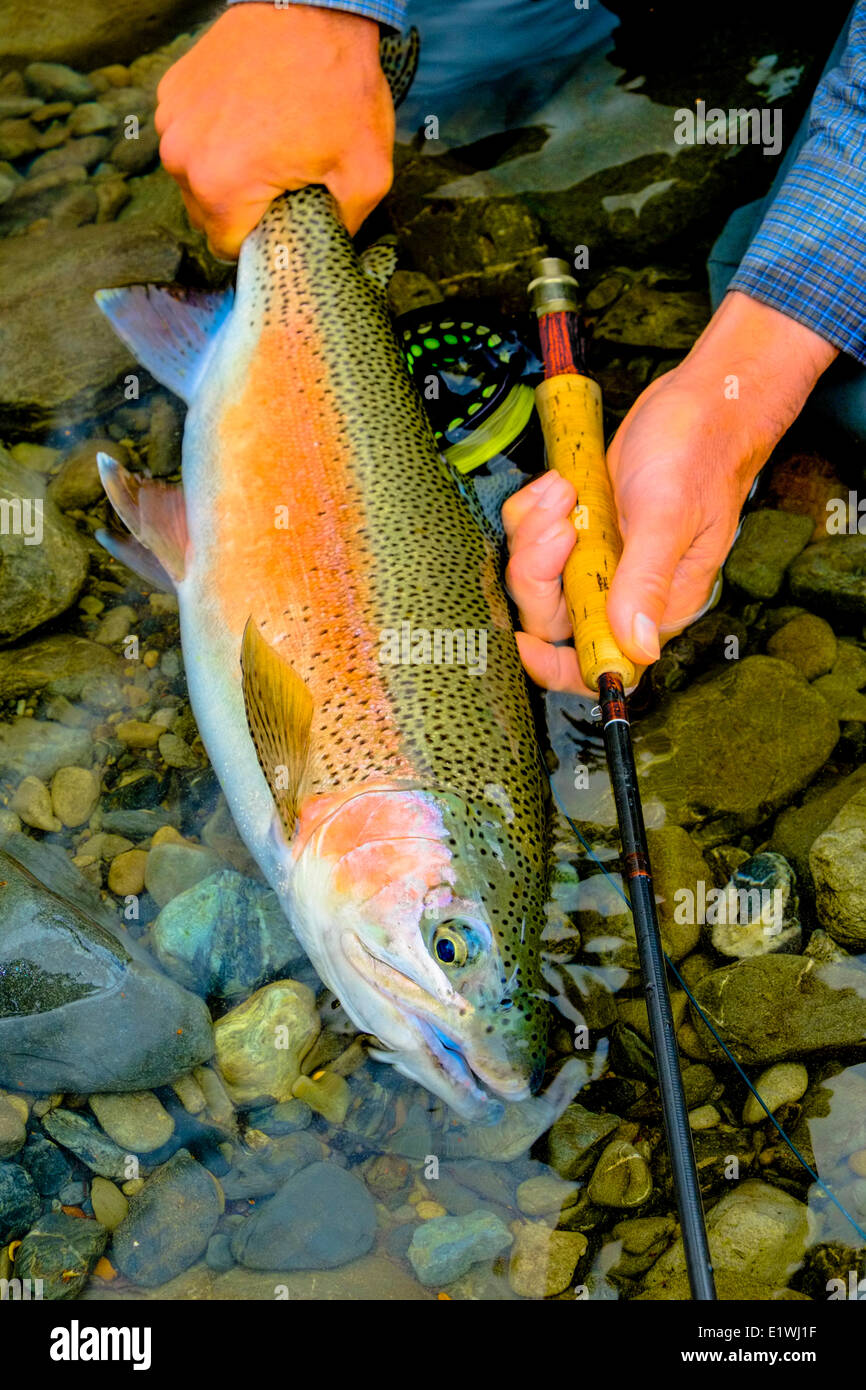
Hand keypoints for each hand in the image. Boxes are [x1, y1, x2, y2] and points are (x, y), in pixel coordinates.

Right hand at [156, 4, 394, 257]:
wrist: (311, 5)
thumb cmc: (338, 85)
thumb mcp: (366, 171)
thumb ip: (344, 225)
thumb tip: (329, 246)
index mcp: (221, 186)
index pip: (228, 248)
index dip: (261, 239)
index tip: (285, 217)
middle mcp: (183, 157)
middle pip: (207, 214)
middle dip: (242, 207)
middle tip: (282, 178)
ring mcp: (172, 120)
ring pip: (195, 178)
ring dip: (225, 172)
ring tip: (266, 144)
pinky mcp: (171, 91)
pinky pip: (189, 138)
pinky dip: (214, 137)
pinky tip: (248, 116)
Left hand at [505, 292, 838, 696]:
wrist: (703, 401)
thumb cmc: (700, 453)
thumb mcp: (669, 516)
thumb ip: (647, 582)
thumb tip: (638, 651)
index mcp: (657, 606)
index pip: (601, 662)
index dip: (556, 665)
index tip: (522, 642)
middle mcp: (626, 592)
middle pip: (554, 617)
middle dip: (540, 572)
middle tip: (559, 521)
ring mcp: (602, 560)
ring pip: (539, 575)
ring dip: (535, 533)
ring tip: (564, 490)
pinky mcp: (585, 530)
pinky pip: (537, 538)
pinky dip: (536, 510)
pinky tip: (561, 481)